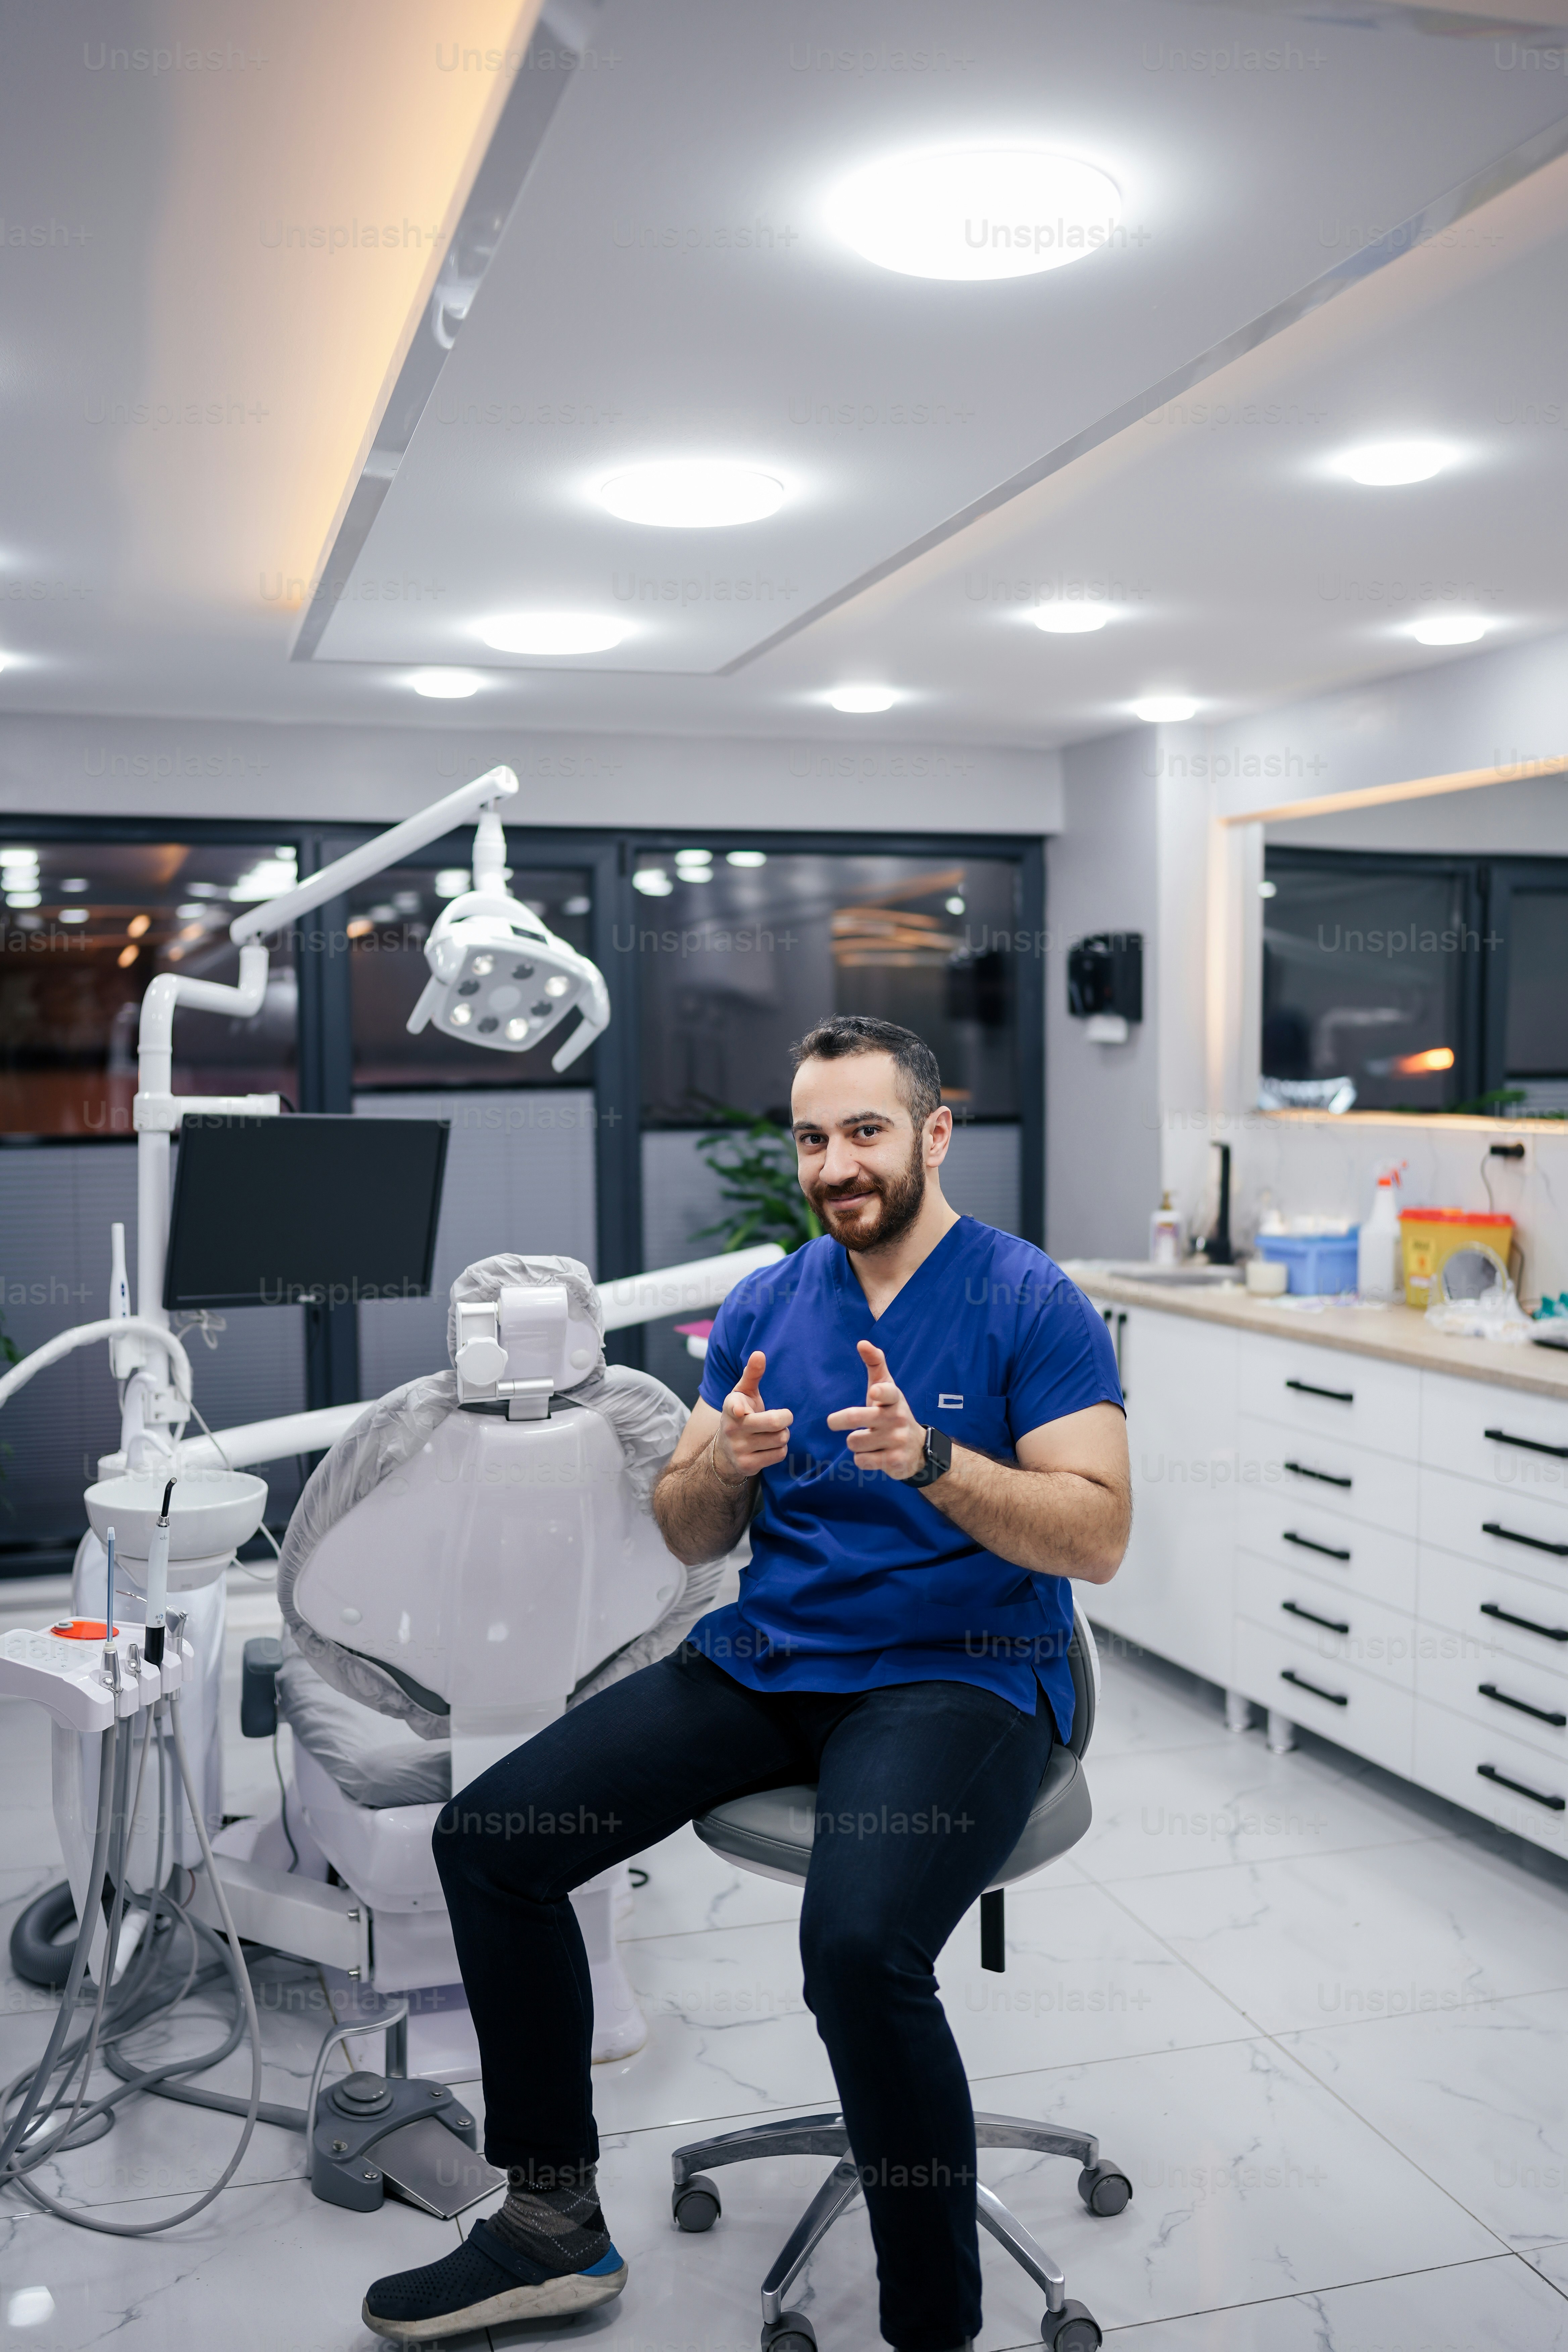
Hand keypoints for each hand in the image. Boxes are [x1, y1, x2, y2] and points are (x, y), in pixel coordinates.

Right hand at [715, 1350, 792, 1481]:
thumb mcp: (743, 1393)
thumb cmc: (742, 1414)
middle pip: (774, 1423)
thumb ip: (752, 1374)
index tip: (741, 1410)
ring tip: (773, 1433)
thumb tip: (759, 1353)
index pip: (733, 1406)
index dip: (738, 1408)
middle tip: (784, 1417)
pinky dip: (780, 1449)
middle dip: (785, 1418)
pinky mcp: (747, 1465)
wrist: (725, 1450)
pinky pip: (779, 1454)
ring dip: (783, 1435)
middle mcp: (732, 1428)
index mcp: (731, 1407)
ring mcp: (738, 1449)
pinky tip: (770, 1446)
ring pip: (780, 1439)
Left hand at [826, 1340, 926, 1480]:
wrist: (917, 1449)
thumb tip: (862, 1342)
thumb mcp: (886, 1387)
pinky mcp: (895, 1462)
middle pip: (858, 1418)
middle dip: (839, 1420)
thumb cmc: (891, 1412)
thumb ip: (875, 1363)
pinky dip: (862, 1459)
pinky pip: (861, 1461)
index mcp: (894, 1399)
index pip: (889, 1392)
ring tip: (867, 1441)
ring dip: (855, 1443)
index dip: (881, 1392)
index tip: (875, 1392)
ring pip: (855, 1442)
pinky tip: (874, 1455)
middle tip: (832, 1422)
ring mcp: (897, 1441)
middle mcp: (897, 1418)